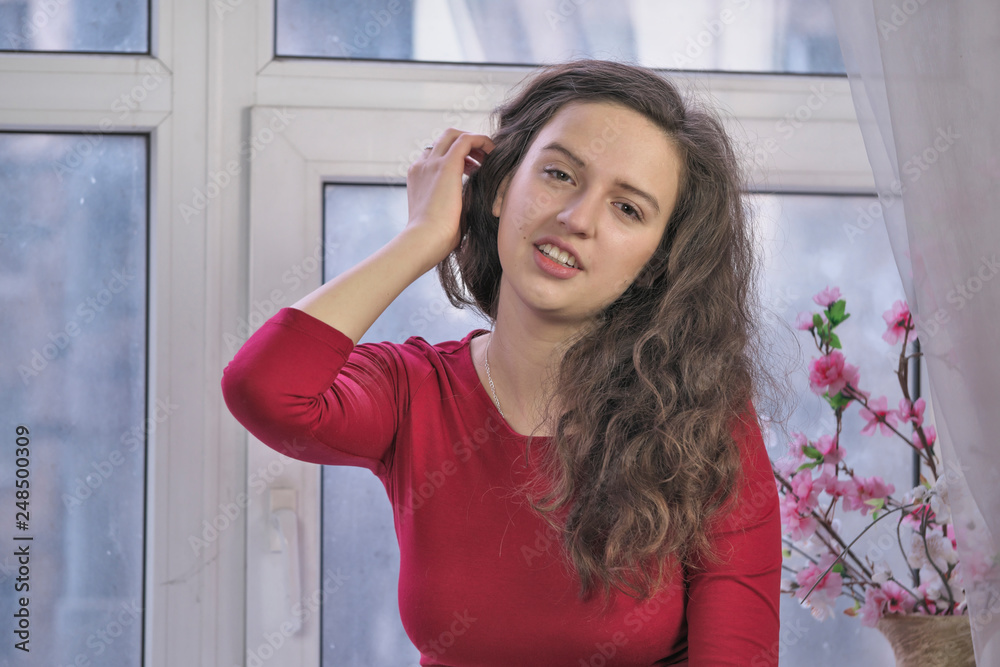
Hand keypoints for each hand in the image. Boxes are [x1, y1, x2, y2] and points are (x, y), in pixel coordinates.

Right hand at [404, 129, 493, 262]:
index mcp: (418, 178)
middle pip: (444, 139)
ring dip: (474, 141)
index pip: (435, 155)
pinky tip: (493, 153)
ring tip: (489, 156)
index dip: (456, 157)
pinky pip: (466, 140)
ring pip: (454, 135)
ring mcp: (432, 163)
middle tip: (481, 158)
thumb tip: (471, 206)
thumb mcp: (443, 216)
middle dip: (465, 143)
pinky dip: (481, 141)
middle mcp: (422, 166)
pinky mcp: (446, 165)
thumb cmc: (435, 238)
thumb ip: (453, 204)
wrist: (424, 241)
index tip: (472, 169)